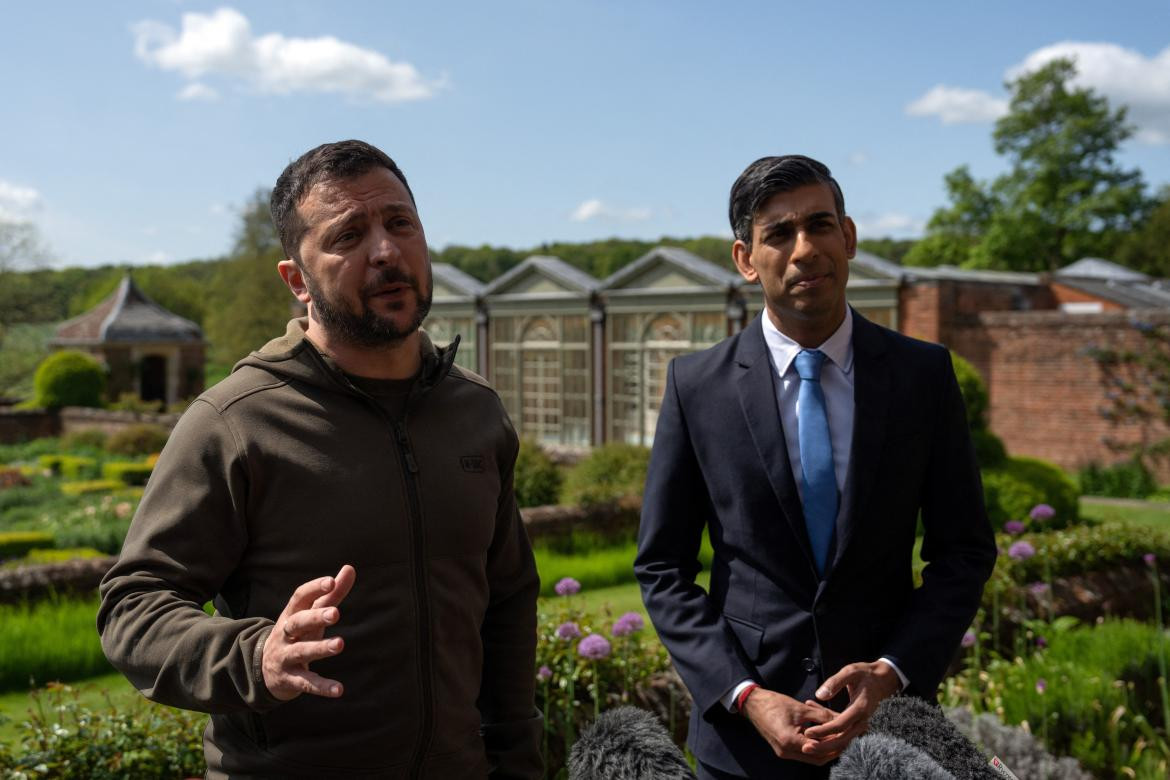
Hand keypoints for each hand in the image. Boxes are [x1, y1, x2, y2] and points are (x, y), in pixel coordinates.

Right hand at [262, 564, 355, 700]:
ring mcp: (285, 657)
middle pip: (297, 623)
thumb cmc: (297, 634)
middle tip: (336, 613)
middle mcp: (286, 634)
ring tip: (340, 644)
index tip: (331, 581)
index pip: (299, 598)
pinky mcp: (289, 680)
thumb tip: (350, 568)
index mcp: (292, 615)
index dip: (314, 588)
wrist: (262, 669)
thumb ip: (331, 594)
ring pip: (301, 652)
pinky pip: (306, 683)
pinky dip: (322, 687)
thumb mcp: (311, 614)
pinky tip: (339, 690)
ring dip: (320, 648)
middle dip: (315, 617)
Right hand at [741, 687, 841, 765]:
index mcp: (790, 741)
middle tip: (845, 737)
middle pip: (817, 758)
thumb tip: (840, 720)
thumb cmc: (773, 703)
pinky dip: (815, 744)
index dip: (836, 743)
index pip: (820, 749)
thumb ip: (822, 716)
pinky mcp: (784, 749)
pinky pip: (804, 751)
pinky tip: (822, 733)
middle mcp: (786, 751)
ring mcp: (784, 752)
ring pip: (812, 756)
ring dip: (825, 747)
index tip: (847, 734)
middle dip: (833, 748)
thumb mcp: (801, 708)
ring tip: (836, 735)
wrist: (753, 703)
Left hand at [800, 661, 901, 753]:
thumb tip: (819, 695)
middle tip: (805, 749)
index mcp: (861, 708)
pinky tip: (813, 728)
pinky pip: (844, 734)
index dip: (823, 730)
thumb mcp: (850, 672)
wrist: (883, 679)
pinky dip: (829, 733)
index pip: (840, 725)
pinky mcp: (858, 725)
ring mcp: (862, 725)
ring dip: (826, 744)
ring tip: (807, 746)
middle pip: (843, 740)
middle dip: (824, 746)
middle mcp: (863, 721)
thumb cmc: (865, 673)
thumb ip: (835, 682)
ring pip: (844, 741)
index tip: (807, 733)